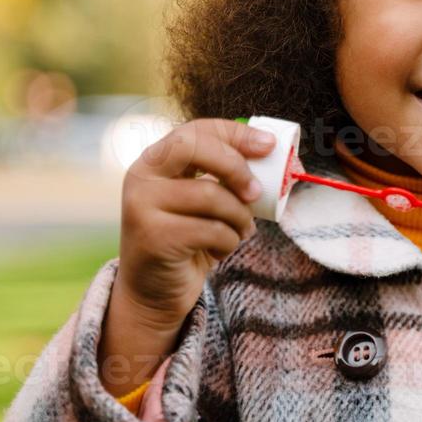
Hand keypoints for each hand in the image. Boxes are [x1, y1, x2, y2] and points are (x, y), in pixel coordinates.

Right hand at [99, 118, 273, 395]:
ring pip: (210, 194)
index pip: (196, 130)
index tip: (269, 145)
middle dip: (235, 167)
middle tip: (257, 192)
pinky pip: (211, 229)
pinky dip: (228, 241)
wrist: (154, 292)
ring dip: (239, 217)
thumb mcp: (205, 203)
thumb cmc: (188, 240)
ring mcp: (142, 205)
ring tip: (240, 231)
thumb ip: (226, 178)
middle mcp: (142, 176)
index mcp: (155, 160)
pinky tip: (221, 251)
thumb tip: (279, 158)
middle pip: (194, 148)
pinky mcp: (153, 236)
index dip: (235, 133)